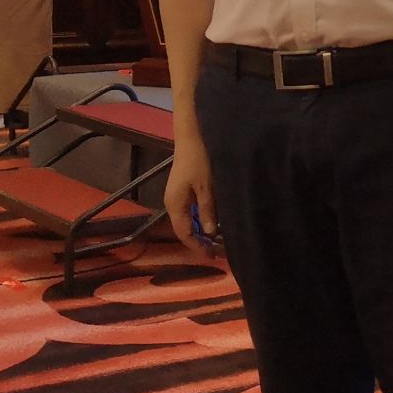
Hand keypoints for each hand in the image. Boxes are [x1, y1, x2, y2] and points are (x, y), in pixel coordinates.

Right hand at [164, 127, 222, 260]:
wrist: (193, 136)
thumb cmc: (200, 160)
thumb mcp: (206, 187)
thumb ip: (207, 210)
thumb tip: (209, 233)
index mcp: (175, 205)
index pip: (184, 234)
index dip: (198, 247)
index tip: (213, 256)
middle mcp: (173, 203)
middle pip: (185, 230)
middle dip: (200, 242)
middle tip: (219, 251)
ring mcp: (177, 197)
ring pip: (188, 221)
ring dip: (201, 232)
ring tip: (218, 241)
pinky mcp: (183, 190)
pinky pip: (190, 212)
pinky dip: (200, 220)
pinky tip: (213, 223)